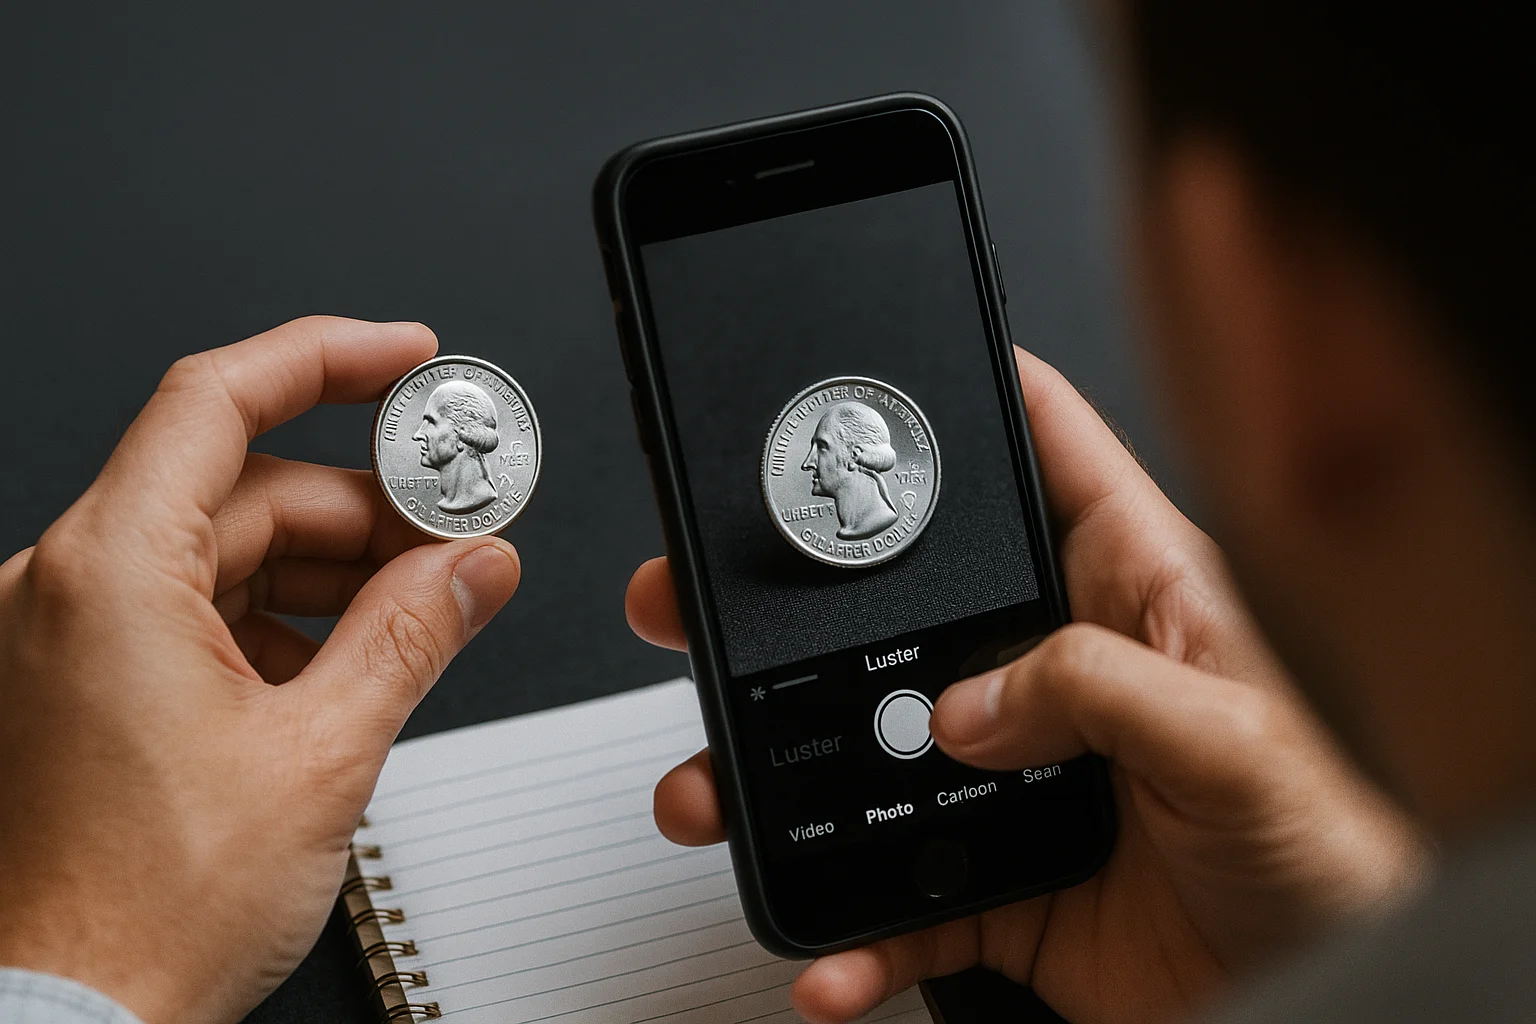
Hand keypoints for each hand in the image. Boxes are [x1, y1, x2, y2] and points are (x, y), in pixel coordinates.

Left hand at [0, 318, 520, 1022]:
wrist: (65, 1019)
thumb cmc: (143, 914)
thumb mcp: (322, 755)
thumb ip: (413, 633)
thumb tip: (475, 567)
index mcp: (109, 576)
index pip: (218, 400)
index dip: (327, 360)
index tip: (404, 359)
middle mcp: (68, 590)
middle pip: (244, 486)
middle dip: (365, 505)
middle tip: (458, 534)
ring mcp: (68, 639)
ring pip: (225, 549)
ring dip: (332, 567)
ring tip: (422, 604)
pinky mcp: (84, 686)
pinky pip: (195, 608)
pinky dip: (281, 616)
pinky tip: (349, 659)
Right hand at [630, 347, 1426, 1023]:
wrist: (1328, 993)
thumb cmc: (1333, 846)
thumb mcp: (1237, 736)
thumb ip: (1099, 689)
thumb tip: (967, 701)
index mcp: (1132, 593)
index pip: (1044, 455)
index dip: (965, 402)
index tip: (873, 388)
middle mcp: (1060, 672)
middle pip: (905, 611)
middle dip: (797, 607)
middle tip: (706, 605)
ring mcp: (1016, 773)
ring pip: (869, 754)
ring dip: (782, 781)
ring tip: (717, 792)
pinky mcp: (1001, 875)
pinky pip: (899, 895)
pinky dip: (853, 929)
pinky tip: (828, 951)